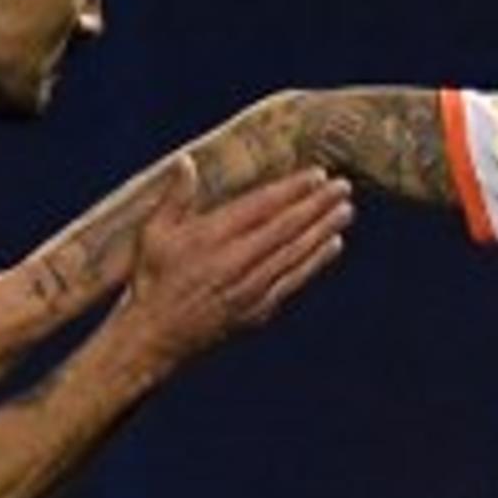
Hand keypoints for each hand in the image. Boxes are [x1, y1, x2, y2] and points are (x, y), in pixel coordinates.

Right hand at [106, 161, 350, 363]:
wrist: (154, 337)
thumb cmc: (151, 280)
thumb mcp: (153, 234)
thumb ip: (174, 197)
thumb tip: (186, 160)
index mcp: (210, 238)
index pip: (261, 207)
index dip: (292, 190)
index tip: (317, 174)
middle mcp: (235, 262)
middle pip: (286, 229)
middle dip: (317, 206)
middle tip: (343, 187)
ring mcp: (250, 289)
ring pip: (295, 255)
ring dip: (323, 231)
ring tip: (346, 211)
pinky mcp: (257, 310)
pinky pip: (293, 281)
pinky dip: (315, 263)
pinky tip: (333, 245)